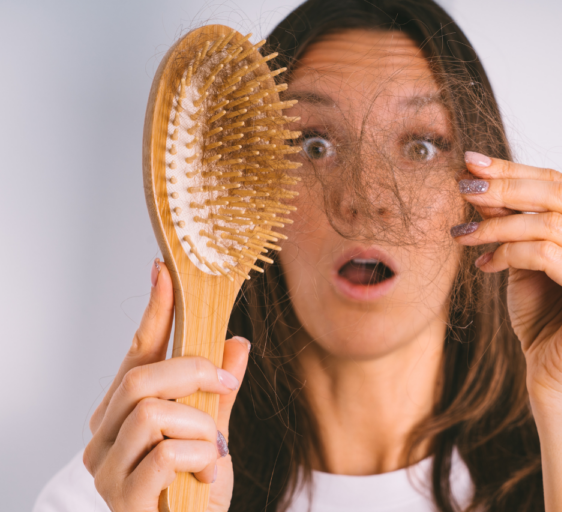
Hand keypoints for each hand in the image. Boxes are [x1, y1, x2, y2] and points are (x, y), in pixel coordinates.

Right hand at [83, 260, 249, 511]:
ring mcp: (107, 469)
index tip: (165, 273)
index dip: (153, 313)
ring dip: (199, 425)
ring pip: (151, 413)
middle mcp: (104, 437)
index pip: (135, 354)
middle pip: (141, 379)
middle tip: (225, 384)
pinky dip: (199, 457)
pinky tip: (207, 472)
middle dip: (192, 372)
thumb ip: (220, 393)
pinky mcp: (122, 497)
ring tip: (213, 448)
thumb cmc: (194, 491)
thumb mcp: (214, 434)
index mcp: (122, 415)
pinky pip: (165, 454)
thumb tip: (236, 342)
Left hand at [452, 152, 561, 408]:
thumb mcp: (524, 255)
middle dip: (505, 188)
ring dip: (499, 225)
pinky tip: (484, 264)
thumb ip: (513, 217)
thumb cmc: (544, 316)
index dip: (515, 171)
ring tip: (464, 235)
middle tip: (465, 187)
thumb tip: (483, 176)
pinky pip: (548, 255)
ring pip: (552, 225)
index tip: (472, 164)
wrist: (554, 377)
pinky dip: (509, 253)